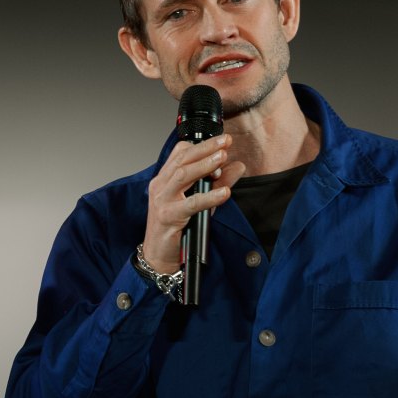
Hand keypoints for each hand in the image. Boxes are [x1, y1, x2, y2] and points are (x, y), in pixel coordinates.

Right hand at [141, 134, 245, 272]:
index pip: (180, 153)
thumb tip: (238, 166)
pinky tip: (224, 193)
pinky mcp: (168, 217)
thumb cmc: (178, 227)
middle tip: (226, 141)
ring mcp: (162, 200)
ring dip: (205, 165)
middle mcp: (160, 185)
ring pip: (183, 175)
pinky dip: (209, 197)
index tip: (221, 141)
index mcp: (164, 178)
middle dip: (206, 148)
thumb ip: (217, 183)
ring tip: (223, 157)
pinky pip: (191, 204)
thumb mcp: (200, 201)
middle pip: (183, 159)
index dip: (201, 145)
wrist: (158, 255)